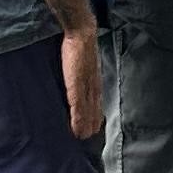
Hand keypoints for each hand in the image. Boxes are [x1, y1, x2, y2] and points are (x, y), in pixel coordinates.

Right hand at [60, 27, 105, 144]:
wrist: (82, 34)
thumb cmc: (80, 46)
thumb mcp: (84, 62)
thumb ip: (84, 74)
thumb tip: (81, 77)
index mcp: (95, 83)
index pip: (96, 105)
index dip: (94, 118)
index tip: (92, 130)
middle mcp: (93, 87)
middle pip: (94, 111)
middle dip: (90, 125)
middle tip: (87, 139)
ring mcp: (86, 87)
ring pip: (88, 112)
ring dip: (85, 126)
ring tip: (82, 137)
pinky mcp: (77, 85)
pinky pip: (78, 106)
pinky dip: (78, 119)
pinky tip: (77, 128)